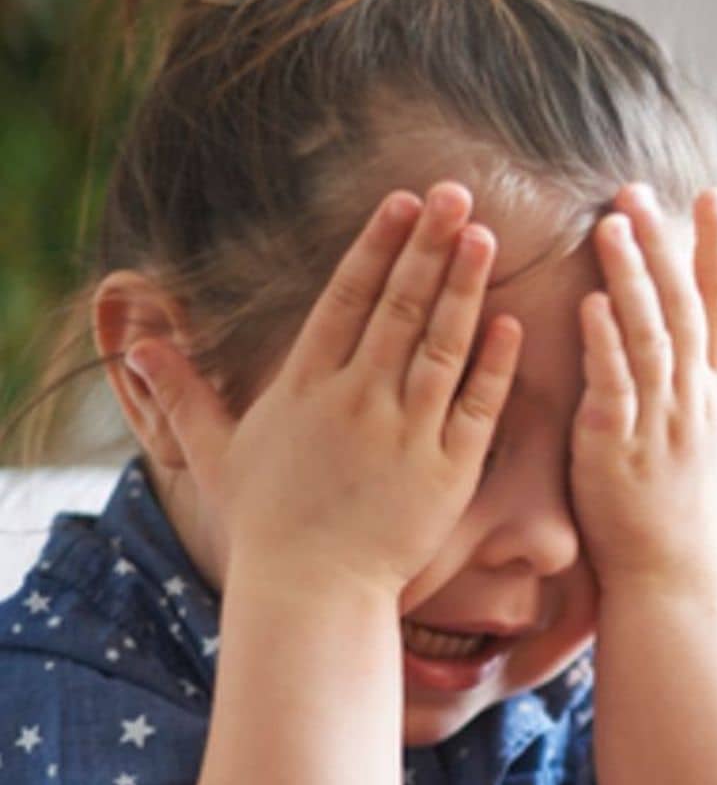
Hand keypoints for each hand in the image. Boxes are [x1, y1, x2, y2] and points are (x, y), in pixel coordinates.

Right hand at [125, 182, 520, 600]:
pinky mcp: (447, 470)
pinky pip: (477, 406)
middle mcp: (357, 399)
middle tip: (455, 193)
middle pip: (399, 306)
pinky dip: (494, 365)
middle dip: (428, 246)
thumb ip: (185, 394)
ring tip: (485, 237)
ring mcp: (406, 432)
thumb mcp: (217, 453)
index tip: (401, 202)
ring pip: (441, 345)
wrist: (312, 591)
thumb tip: (138, 344)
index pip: (347, 298)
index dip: (377, 246)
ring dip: (464, 288)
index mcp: (306, 385)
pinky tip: (510, 323)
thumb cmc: (268, 525)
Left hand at [571, 184, 716, 591]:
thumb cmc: (695, 502)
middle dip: (665, 246)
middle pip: (684, 308)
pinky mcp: (616, 445)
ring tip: (611, 226)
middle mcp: (695, 398)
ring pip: (649, 336)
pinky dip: (604, 343)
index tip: (711, 196)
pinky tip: (590, 303)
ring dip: (631, 279)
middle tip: (638, 191)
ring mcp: (658, 420)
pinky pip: (614, 385)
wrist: (673, 570)